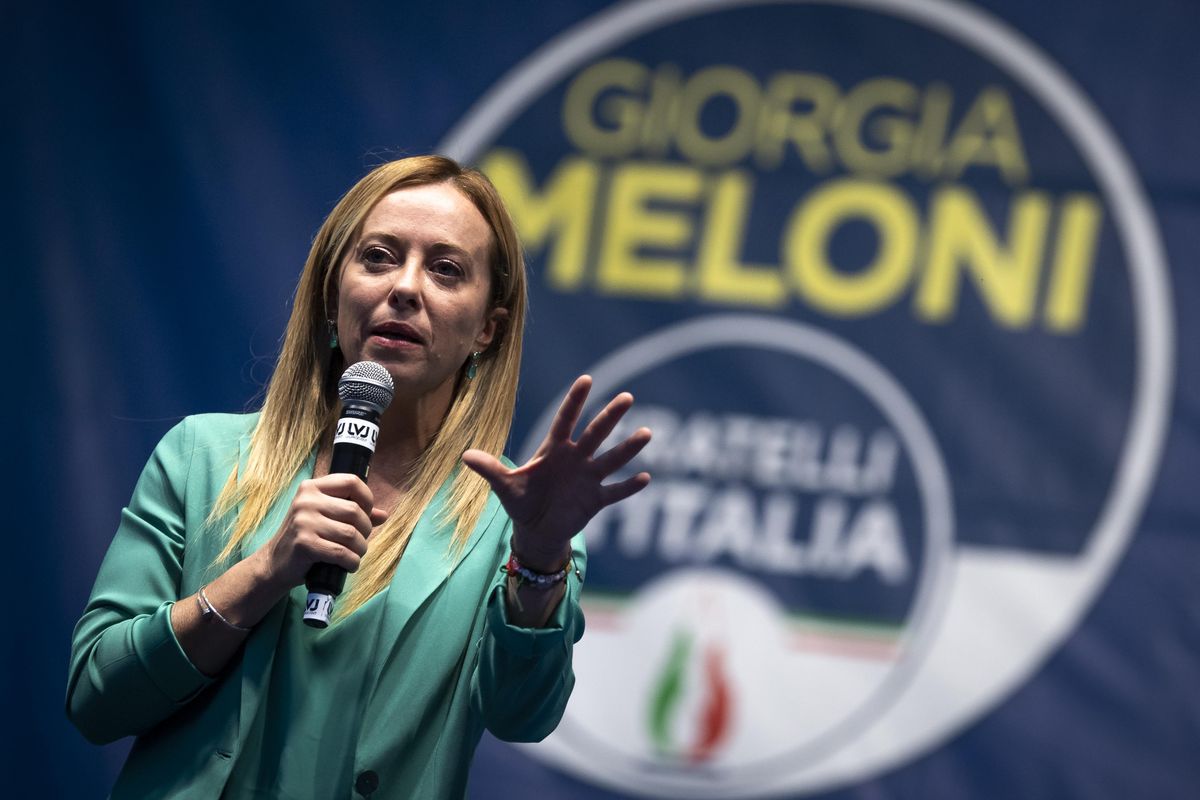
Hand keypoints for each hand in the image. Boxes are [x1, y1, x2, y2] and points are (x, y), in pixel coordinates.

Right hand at [253, 473, 388, 593]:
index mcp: (312, 487)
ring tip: (355, 554)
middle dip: (365, 530)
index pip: (352, 481)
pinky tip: (349, 565)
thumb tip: (384, 515)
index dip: (367, 499)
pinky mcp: (304, 544)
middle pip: (355, 510)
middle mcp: (306, 500)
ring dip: (360, 549)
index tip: (366, 514)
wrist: (274, 563)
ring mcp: (303, 521)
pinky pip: (341, 552)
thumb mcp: (325, 519)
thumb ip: (352, 514)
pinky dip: (352, 562)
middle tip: (360, 542)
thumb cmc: (305, 538)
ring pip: (351, 534)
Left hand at [462, 375, 651, 570]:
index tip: (587, 380)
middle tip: (627, 397)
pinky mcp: (595, 500)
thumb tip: (465, 456)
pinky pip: (615, 492)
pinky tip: (647, 477)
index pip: (566, 420)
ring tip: (647, 433)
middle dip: (610, 417)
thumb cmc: (521, 501)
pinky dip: (629, 487)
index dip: (575, 401)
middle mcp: (575, 458)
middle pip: (595, 434)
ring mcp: (588, 478)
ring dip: (628, 448)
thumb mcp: (504, 487)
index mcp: (554, 449)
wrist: (536, 529)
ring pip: (611, 459)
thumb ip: (490, 470)